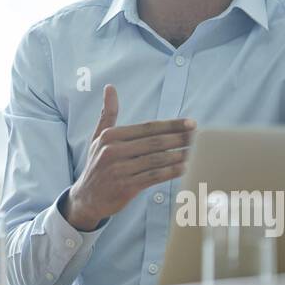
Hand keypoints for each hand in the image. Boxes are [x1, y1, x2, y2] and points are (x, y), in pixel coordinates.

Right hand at [64, 85, 195, 231]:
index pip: (147, 127)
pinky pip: (153, 177)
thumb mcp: (98, 137)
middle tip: (198, 137)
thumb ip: (108, 113)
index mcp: (110, 136)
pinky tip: (184, 169)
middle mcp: (113, 151)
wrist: (87, 197)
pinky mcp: (125, 187)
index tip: (191, 123)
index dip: (172, 125)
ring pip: (156, 160)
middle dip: (179, 138)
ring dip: (178, 155)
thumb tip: (110, 87)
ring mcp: (119, 170)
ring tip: (195, 152)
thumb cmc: (98, 164)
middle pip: (154, 142)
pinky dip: (171, 172)